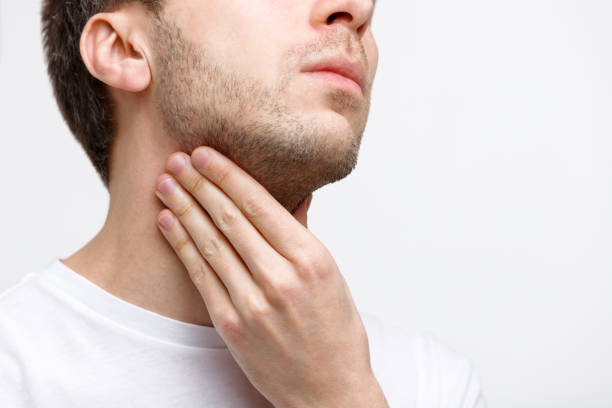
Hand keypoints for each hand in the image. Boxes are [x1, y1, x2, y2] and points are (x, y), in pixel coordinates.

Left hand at [154, 147, 387, 407]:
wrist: (328, 390)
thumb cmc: (337, 333)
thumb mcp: (332, 277)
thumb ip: (304, 236)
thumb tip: (292, 196)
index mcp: (312, 259)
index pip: (261, 204)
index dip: (228, 175)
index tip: (206, 153)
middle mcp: (281, 277)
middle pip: (230, 218)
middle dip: (200, 183)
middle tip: (178, 158)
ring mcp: (253, 302)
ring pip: (210, 242)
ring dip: (184, 207)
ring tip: (166, 182)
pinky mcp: (231, 324)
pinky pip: (201, 275)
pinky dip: (182, 245)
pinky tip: (169, 222)